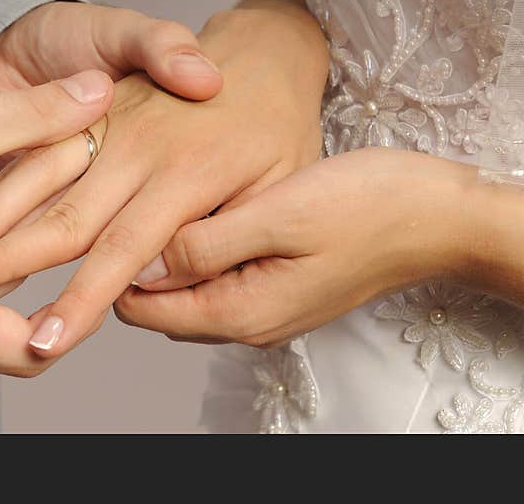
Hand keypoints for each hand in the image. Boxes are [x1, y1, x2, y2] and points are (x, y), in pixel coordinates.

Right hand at [0, 6, 327, 357]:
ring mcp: (113, 125)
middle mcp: (139, 150)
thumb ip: (221, 236)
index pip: (123, 252)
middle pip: (66, 218)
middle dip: (10, 262)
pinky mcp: (95, 110)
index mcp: (187, 175)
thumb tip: (157, 284)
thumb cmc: (280, 123)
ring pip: (42, 178)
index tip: (45, 341)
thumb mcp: (283, 184)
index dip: (81, 301)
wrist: (265, 49)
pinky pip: (42, 144)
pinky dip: (5, 178)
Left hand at [114, 148, 475, 345]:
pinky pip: (213, 276)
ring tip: (142, 205)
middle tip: (107, 210)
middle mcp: (246, 319)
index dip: (107, 273)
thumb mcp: (280, 216)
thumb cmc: (367, 206)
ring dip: (157, 258)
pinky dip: (190, 251)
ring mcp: (262, 306)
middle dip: (125, 267)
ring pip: (183, 289)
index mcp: (241, 309)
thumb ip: (206, 245)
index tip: (89, 227)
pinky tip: (191, 210)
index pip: (142, 307)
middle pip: (157, 304)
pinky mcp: (274, 286)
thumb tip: (139, 265)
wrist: (435, 214)